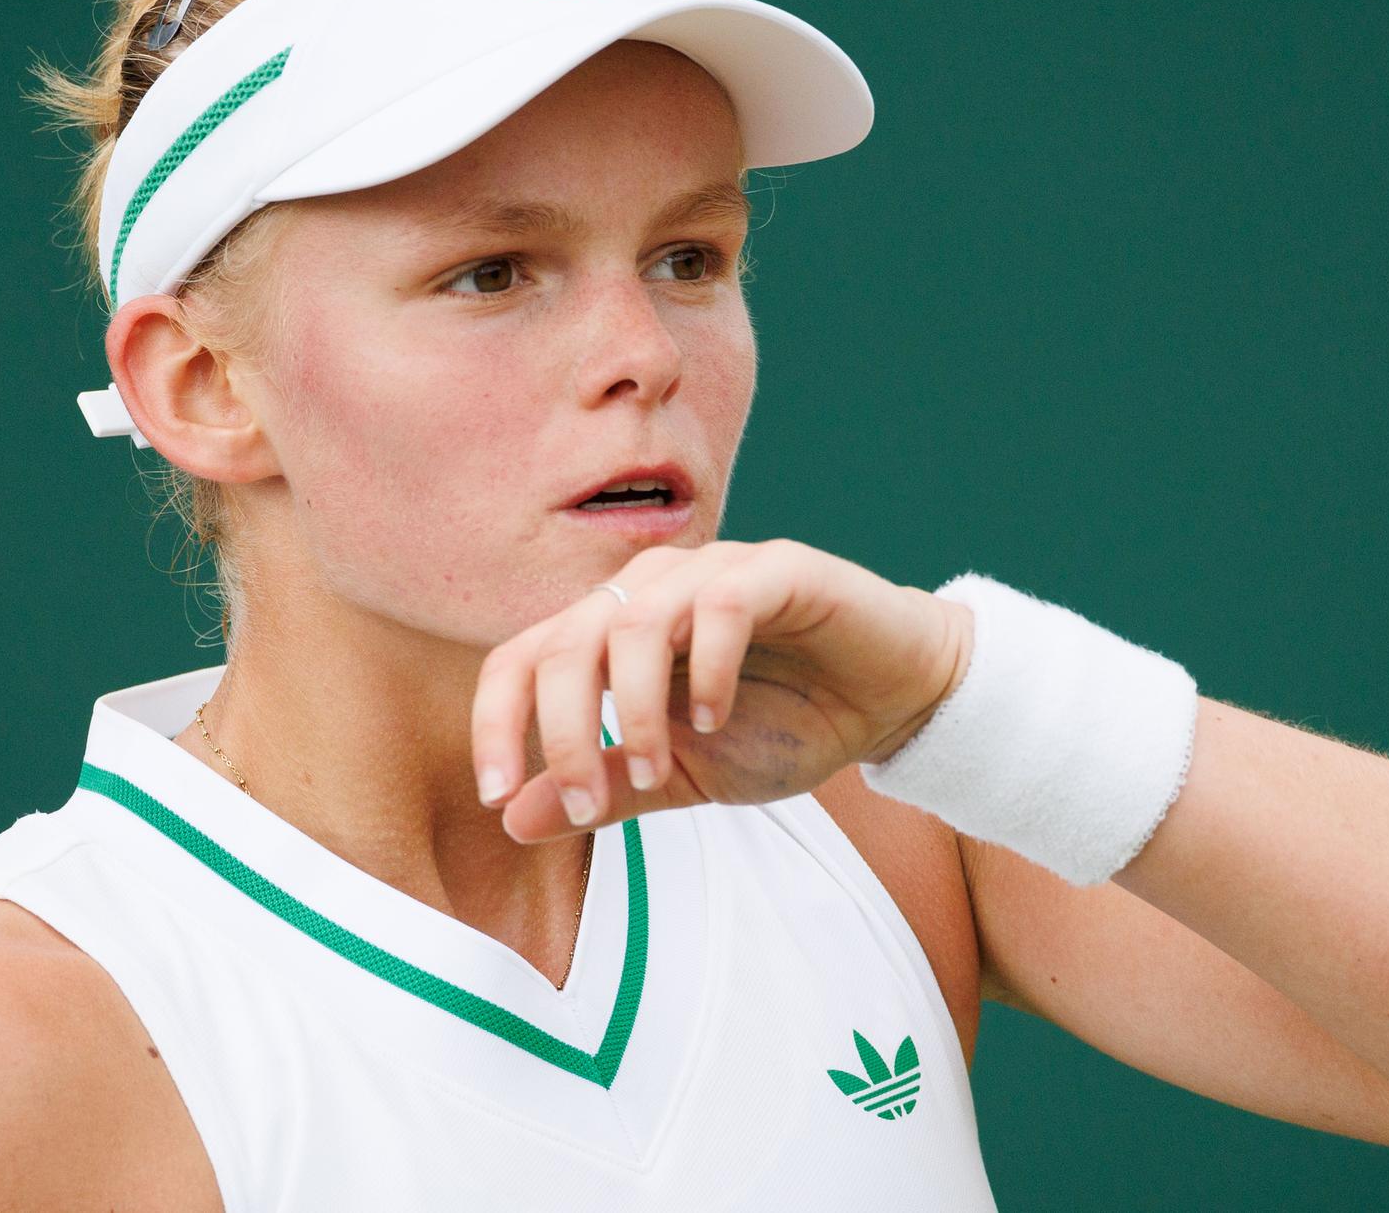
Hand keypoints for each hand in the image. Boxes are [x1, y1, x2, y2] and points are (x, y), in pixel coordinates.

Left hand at [470, 538, 972, 841]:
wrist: (892, 701)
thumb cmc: (787, 725)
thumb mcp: (685, 777)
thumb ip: (603, 791)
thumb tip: (513, 820)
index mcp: (616, 633)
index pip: (522, 659)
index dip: (497, 723)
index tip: (496, 796)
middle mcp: (653, 589)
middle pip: (564, 643)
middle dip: (562, 731)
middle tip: (592, 802)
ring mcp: (712, 571)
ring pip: (632, 619)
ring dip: (631, 708)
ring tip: (655, 768)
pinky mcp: (778, 569)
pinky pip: (719, 602)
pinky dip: (706, 667)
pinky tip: (716, 717)